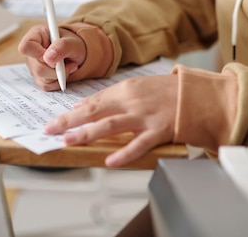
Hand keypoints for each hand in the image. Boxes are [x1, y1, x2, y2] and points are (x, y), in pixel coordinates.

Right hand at [18, 24, 85, 90]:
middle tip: (68, 63)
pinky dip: (58, 81)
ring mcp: (33, 65)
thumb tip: (48, 58)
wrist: (76, 53)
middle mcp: (31, 52)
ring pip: (42, 78)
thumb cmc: (72, 44)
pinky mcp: (38, 77)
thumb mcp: (73, 42)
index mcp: (36, 36)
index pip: (25, 47)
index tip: (53, 56)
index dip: (38, 54)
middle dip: (55, 68)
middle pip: (36, 67)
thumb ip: (62, 46)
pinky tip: (63, 72)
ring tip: (68, 65)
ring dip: (59, 75)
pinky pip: (46, 85)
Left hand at [44, 74, 178, 166]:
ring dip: (88, 133)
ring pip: (111, 125)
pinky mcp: (159, 131)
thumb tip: (82, 105)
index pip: (93, 101)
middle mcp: (132, 101)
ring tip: (69, 141)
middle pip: (95, 111)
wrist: (196, 95)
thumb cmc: (166, 91)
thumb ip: (110, 96)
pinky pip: (139, 144)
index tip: (55, 121)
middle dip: (70, 121)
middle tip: (51, 130)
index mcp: (125, 89)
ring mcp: (145, 116)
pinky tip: (110, 161)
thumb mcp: (137, 86)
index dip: (72, 112)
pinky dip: (124, 153)